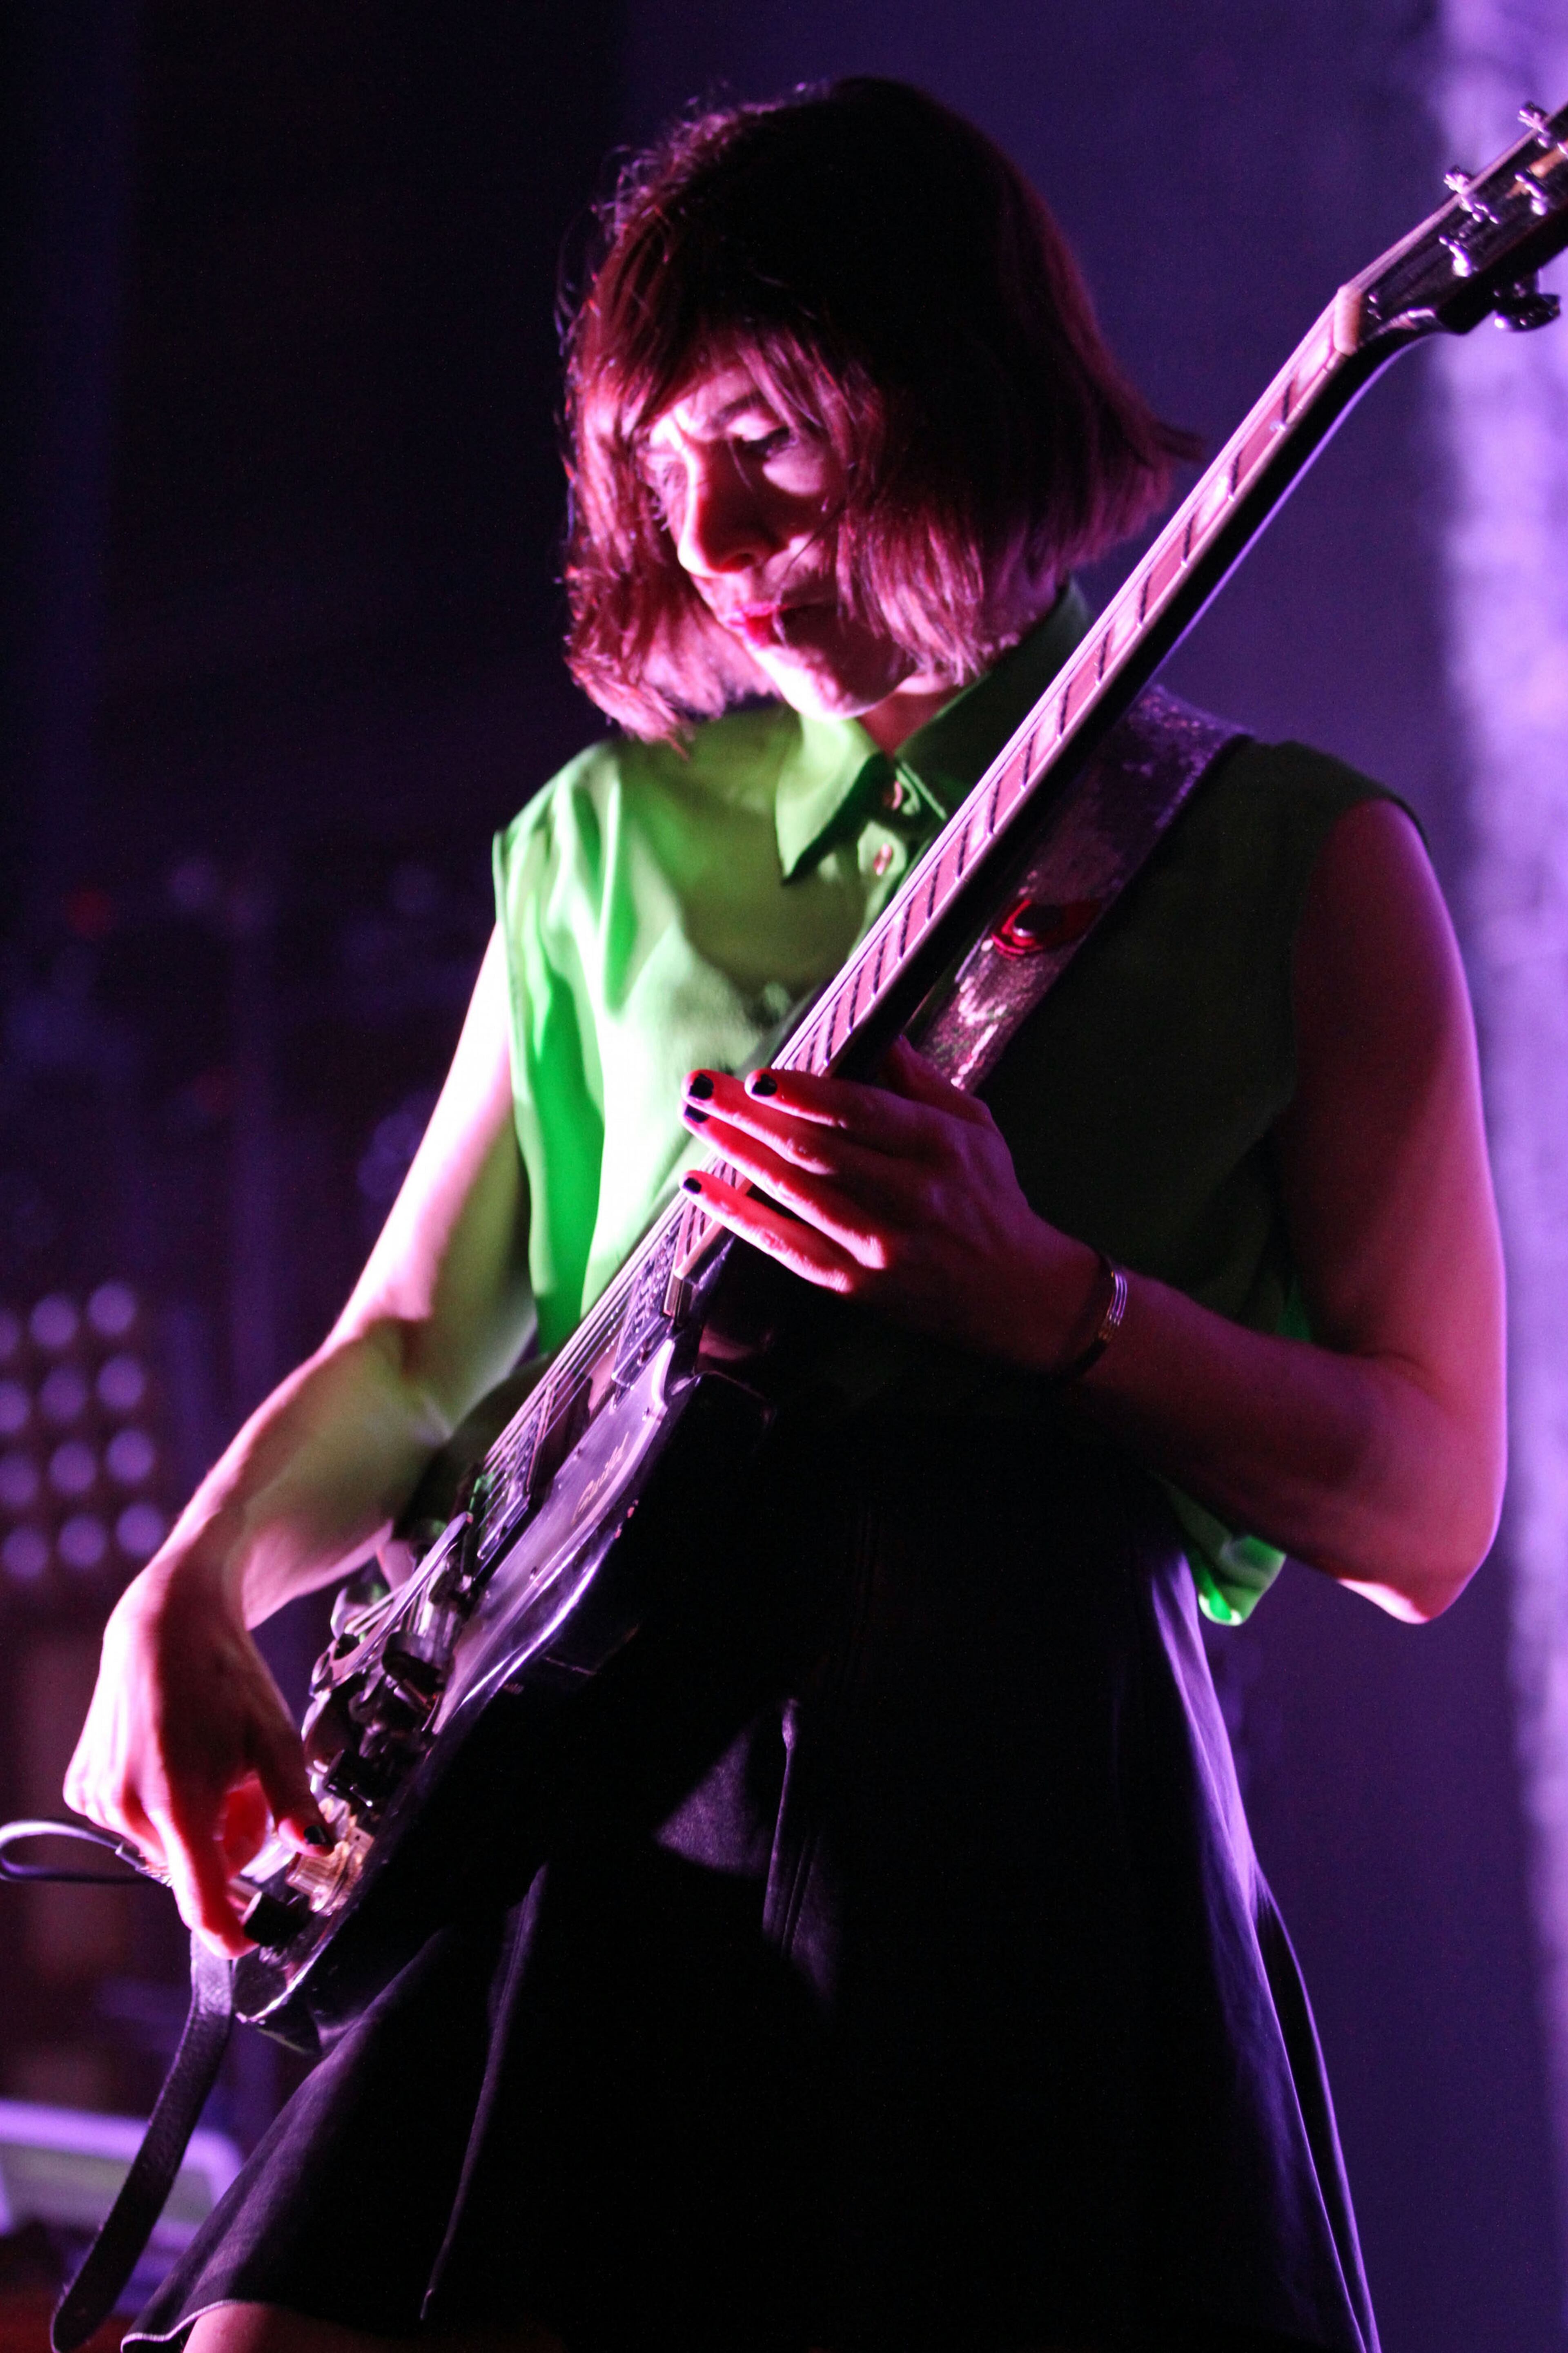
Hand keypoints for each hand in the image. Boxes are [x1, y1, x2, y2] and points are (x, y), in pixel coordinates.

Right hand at [64, 1555, 329, 1956]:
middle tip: (242, 1787)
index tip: (249, 1941)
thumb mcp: (275, 1738)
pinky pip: (132, 1824)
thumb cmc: (224, 1679)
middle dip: (226, 1841)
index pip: (201, 1899)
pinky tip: (170, 1760)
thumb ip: (294, 1803)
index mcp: (180, 1801)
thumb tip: (317, 1849)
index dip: (228, 1929)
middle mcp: (129, 1808)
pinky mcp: (82, 1788)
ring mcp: (99, 1800)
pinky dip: (158, 1807)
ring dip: (193, 1822)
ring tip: (208, 1763)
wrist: (166, 1627)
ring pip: (163, 1846)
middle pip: (192, 1866)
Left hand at [679, 1036, 1103, 1370]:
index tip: (758, 1076)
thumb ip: (921, 1083)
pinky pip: (784, 1246)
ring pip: (794, 1193)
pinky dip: (737, 1215)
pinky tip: (700, 1189)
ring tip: (696, 1119)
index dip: (804, 1094)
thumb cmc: (991, 1200)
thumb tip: (880, 1035)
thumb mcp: (974, 1127)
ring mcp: (879, 1245)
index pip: (861, 1112)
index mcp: (939, 1147)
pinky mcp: (855, 1284)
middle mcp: (910, 1196)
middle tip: (702, 1087)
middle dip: (749, 1115)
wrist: (1018, 1294)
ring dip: (735, 1152)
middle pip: (815, 1149)